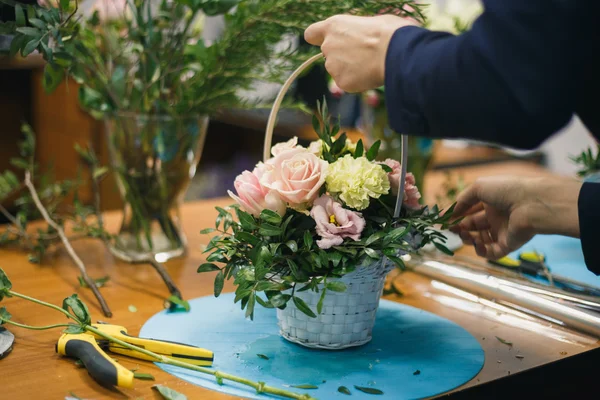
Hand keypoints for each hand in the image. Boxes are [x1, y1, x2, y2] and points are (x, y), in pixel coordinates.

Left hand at [304, 15, 415, 92]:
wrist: (396, 53)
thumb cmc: (389, 33)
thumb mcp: (370, 22)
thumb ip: (356, 30)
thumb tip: (361, 35)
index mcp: (333, 26)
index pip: (311, 34)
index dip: (318, 38)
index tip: (326, 40)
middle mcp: (328, 46)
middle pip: (328, 54)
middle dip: (341, 56)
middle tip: (363, 56)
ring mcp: (333, 66)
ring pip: (337, 70)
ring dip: (349, 69)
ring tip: (370, 65)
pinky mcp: (341, 82)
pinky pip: (347, 83)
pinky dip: (357, 81)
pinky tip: (370, 75)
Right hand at [450, 176, 582, 259]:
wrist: (532, 204)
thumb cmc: (506, 190)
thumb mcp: (478, 187)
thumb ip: (461, 200)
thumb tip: (447, 213)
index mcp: (490, 201)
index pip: (469, 210)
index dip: (455, 215)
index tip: (442, 221)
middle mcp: (495, 216)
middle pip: (472, 225)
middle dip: (459, 228)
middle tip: (449, 230)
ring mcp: (502, 231)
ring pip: (479, 239)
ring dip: (467, 238)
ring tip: (463, 234)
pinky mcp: (508, 245)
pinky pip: (490, 252)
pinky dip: (480, 250)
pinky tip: (476, 243)